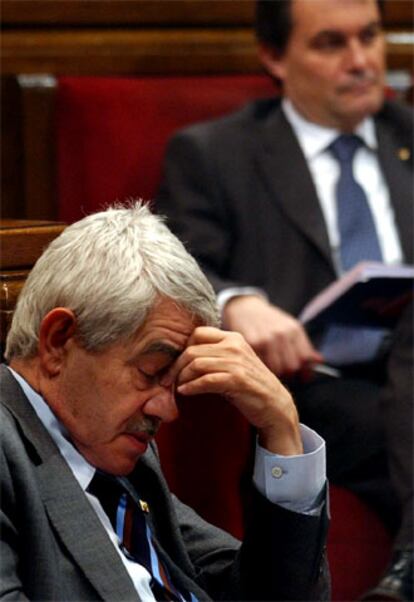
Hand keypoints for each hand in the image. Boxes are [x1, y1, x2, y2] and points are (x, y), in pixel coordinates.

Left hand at [165, 327, 302, 454]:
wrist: (275, 405)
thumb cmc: (250, 386)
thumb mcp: (233, 363)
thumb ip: (214, 356)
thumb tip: (183, 357)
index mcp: (233, 338)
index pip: (198, 333)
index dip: (182, 348)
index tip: (175, 364)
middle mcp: (235, 346)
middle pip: (192, 349)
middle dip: (175, 366)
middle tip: (167, 379)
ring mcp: (237, 362)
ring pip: (196, 363)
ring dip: (181, 377)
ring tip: (176, 387)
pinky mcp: (237, 380)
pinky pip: (205, 380)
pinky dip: (191, 387)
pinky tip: (185, 392)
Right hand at [223, 296, 322, 376]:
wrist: (244, 308)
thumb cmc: (269, 321)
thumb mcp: (289, 327)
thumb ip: (304, 345)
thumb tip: (319, 362)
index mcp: (294, 329)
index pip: (306, 358)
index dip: (306, 372)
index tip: (303, 377)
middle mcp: (281, 334)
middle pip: (292, 367)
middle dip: (290, 375)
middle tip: (285, 375)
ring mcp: (266, 339)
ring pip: (277, 370)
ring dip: (275, 374)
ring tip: (272, 370)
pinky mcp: (251, 344)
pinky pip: (261, 365)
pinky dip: (262, 368)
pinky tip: (261, 363)